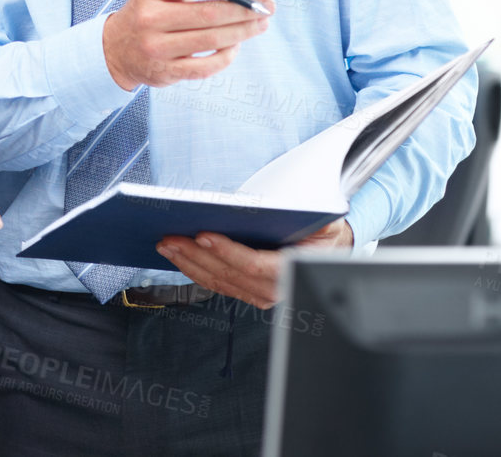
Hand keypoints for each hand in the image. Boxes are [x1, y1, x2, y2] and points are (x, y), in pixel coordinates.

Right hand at [103, 0, 273, 90]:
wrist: (116, 48)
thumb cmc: (149, 11)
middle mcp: (150, 18)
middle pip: (208, 13)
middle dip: (244, 10)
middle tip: (267, 6)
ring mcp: (156, 47)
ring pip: (211, 39)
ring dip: (242, 32)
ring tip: (260, 24)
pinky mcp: (164, 71)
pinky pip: (204, 66)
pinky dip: (225, 56)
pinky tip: (235, 46)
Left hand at [156, 218, 353, 308]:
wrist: (332, 252)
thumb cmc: (323, 232)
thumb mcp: (321, 219)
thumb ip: (299, 215)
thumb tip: (263, 205)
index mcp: (294, 269)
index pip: (255, 265)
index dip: (227, 252)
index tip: (203, 235)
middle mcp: (277, 289)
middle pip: (229, 275)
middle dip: (196, 256)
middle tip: (171, 238)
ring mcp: (262, 295)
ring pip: (220, 282)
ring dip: (189, 263)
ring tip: (168, 245)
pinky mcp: (250, 294)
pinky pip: (220, 284)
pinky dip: (196, 271)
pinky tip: (180, 257)